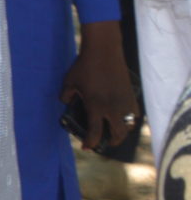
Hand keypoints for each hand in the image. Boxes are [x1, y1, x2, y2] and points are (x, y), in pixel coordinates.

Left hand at [62, 20, 139, 150]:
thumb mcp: (69, 82)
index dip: (91, 143)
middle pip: (118, 135)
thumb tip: (66, 104)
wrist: (104, 51)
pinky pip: (134, 114)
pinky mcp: (132, 96)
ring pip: (129, 126)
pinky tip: (123, 118)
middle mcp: (113, 108)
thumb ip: (65, 97)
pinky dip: (130, 120)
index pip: (95, 133)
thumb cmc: (84, 66)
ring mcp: (125, 103)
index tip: (87, 147)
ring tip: (114, 131)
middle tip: (104, 143)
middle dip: (110, 142)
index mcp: (96, 107)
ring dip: (122, 132)